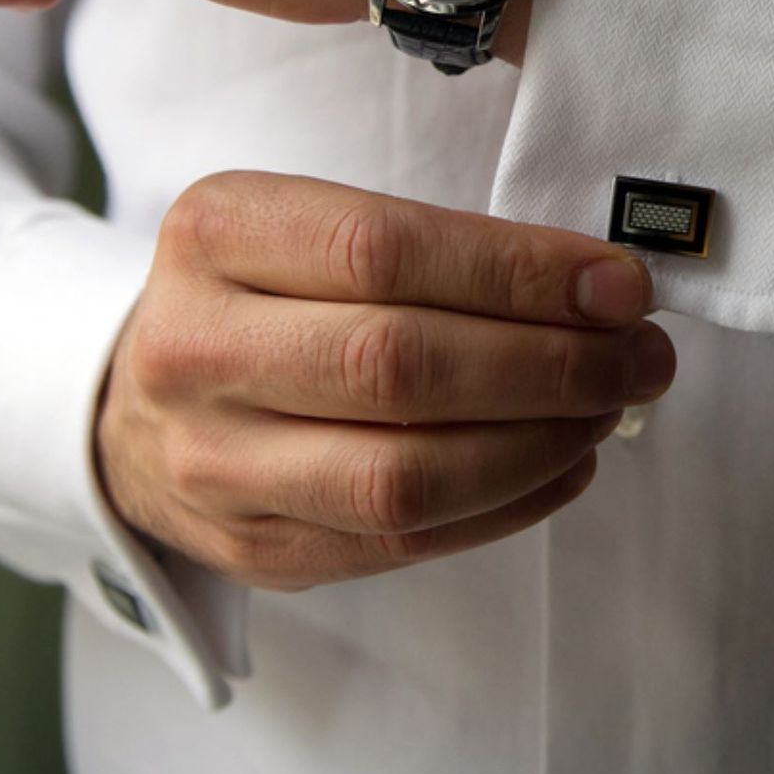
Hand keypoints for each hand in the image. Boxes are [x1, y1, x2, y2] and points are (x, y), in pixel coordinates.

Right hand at [95, 170, 673, 590]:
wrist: (133, 403)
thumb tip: (598, 289)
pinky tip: (564, 465)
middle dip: (551, 364)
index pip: (384, 249)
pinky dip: (509, 505)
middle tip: (640, 357)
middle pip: (399, 366)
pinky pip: (402, 543)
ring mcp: (215, 462)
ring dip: (541, 444)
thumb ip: (430, 247)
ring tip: (609, 411)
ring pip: (403, 475)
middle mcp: (196, 348)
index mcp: (215, 235)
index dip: (518, 271)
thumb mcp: (302, 225)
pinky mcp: (255, 548)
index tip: (618, 284)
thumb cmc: (256, 296)